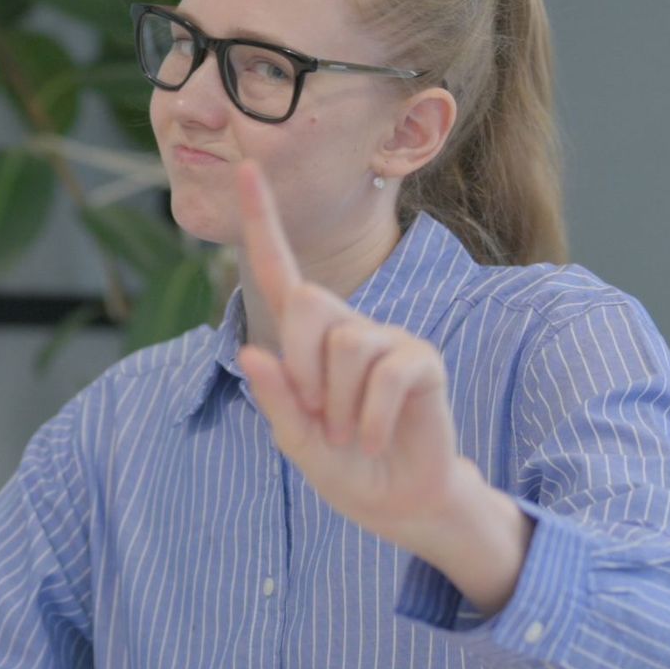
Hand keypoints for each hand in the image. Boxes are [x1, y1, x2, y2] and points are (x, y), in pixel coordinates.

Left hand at [233, 163, 525, 604]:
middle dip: (303, 368)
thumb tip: (254, 353)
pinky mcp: (422, 361)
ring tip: (353, 434)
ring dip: (340, 407)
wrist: (399, 502)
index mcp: (306, 339)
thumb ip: (277, 400)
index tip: (247, 167)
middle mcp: (346, 325)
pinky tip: (374, 441)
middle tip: (321, 418)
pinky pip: (387, 375)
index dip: (262, 220)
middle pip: (307, 303)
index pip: (278, 271)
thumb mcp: (297, 440)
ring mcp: (387, 339)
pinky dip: (371, 420)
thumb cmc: (345, 466)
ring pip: (346, 346)